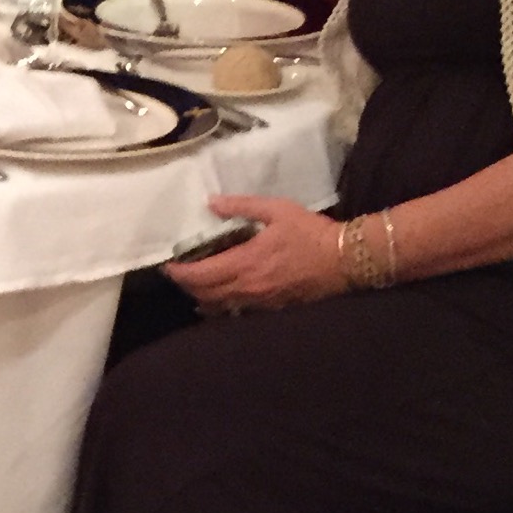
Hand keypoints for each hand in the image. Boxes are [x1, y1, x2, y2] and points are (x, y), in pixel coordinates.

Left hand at [167, 195, 348, 311]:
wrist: (344, 260)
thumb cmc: (311, 232)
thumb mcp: (277, 210)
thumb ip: (241, 206)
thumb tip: (211, 203)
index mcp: (246, 262)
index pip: (201, 274)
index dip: (180, 272)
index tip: (168, 265)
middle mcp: (248, 286)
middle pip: (204, 294)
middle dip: (187, 285)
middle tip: (179, 272)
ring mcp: (259, 301)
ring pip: (219, 306)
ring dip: (202, 296)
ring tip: (195, 282)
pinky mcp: (271, 307)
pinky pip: (237, 310)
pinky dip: (221, 305)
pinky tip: (220, 295)